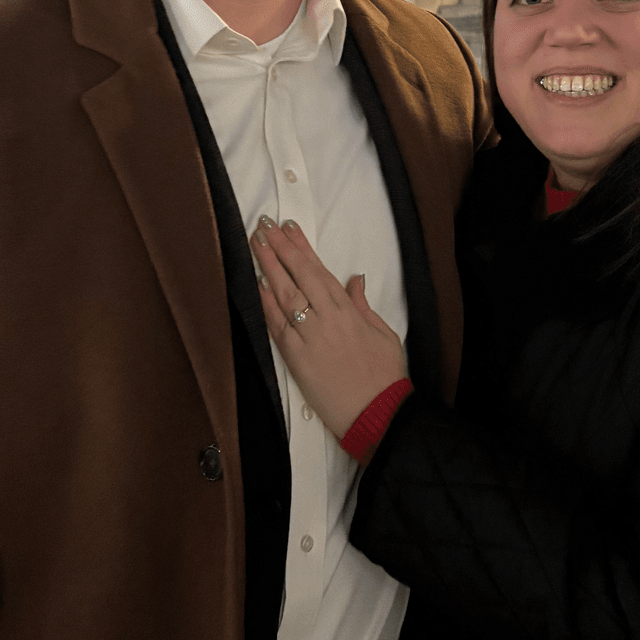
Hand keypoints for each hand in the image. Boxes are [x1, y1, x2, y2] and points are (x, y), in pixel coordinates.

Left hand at [251, 217, 406, 439]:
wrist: (377, 413)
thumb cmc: (384, 376)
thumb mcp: (384, 334)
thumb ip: (364, 306)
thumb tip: (355, 281)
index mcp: (348, 311)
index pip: (319, 270)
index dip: (302, 247)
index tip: (289, 227)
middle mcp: (326, 319)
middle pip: (298, 276)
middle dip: (279, 248)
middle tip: (263, 226)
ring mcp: (309, 338)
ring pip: (284, 295)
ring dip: (268, 267)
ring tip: (255, 244)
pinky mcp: (296, 359)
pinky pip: (277, 326)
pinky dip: (266, 304)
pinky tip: (258, 284)